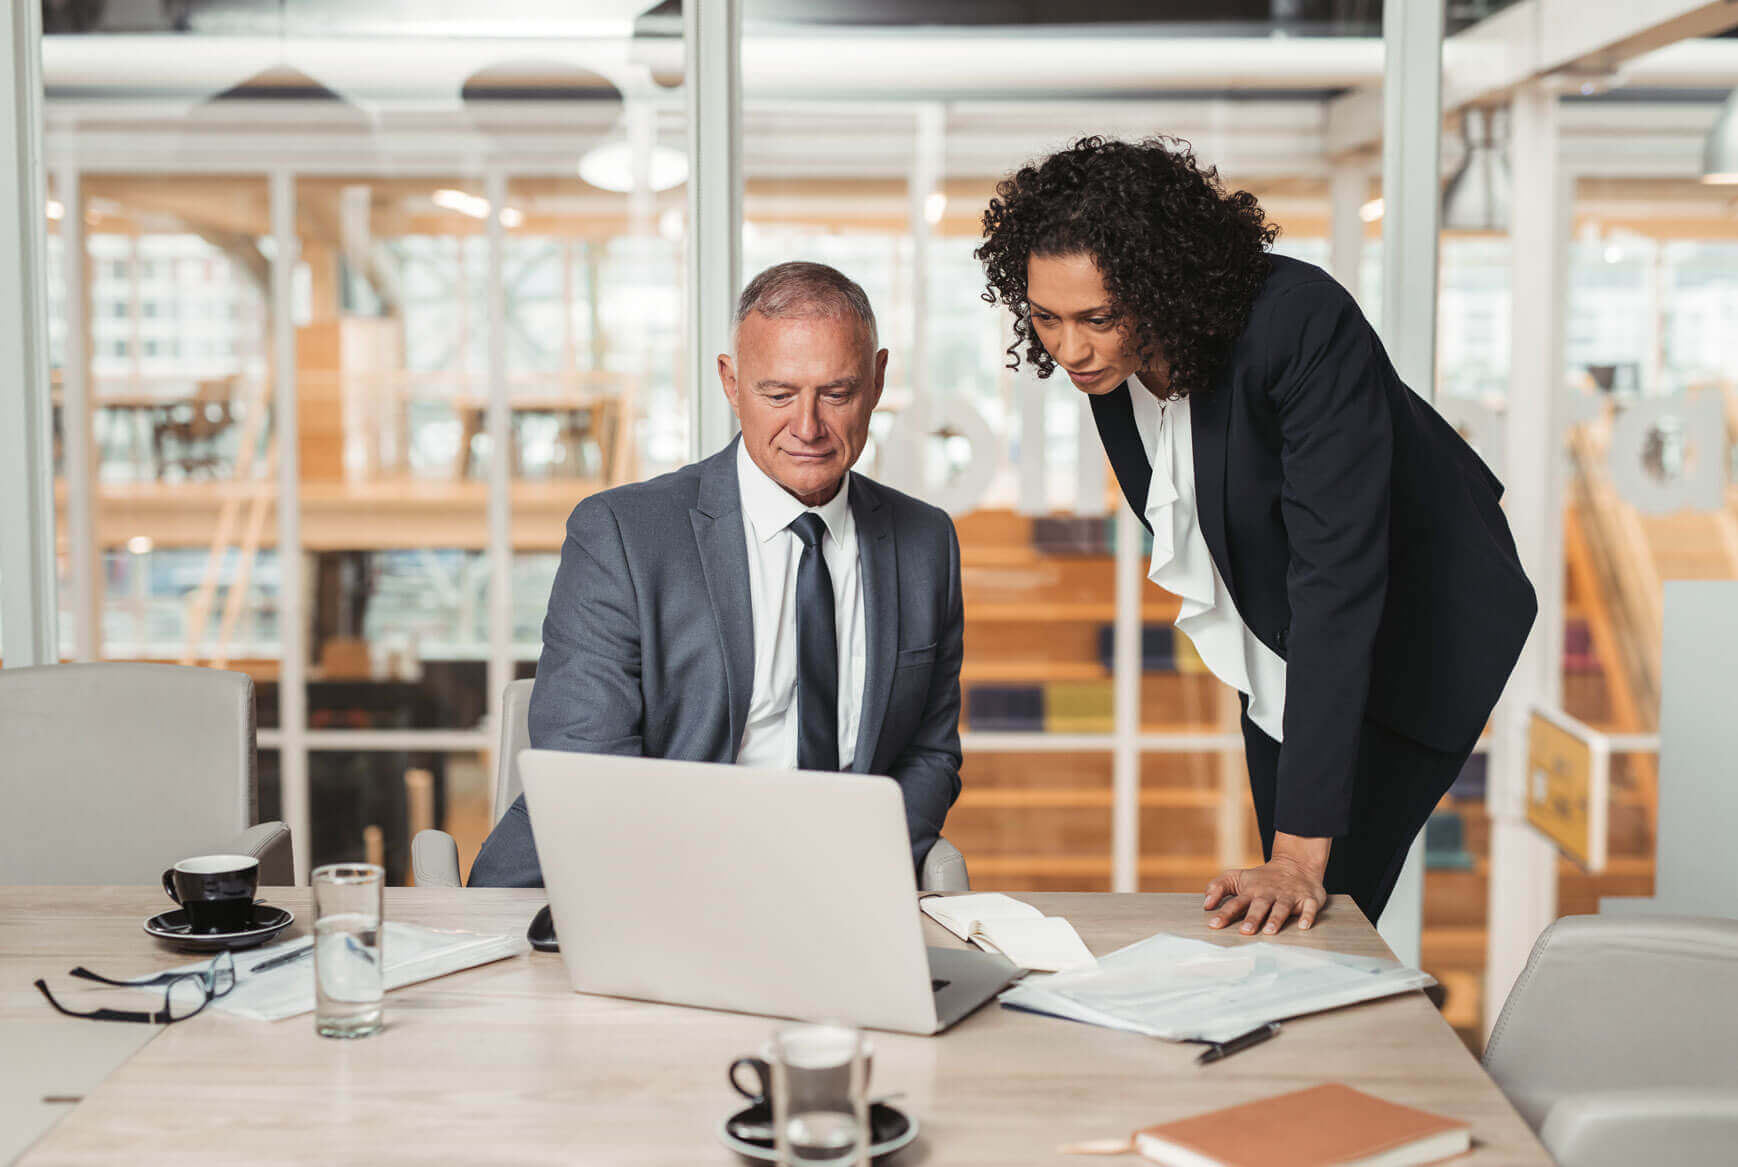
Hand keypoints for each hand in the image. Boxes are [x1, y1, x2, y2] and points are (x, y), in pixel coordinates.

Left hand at [1203, 833, 1329, 934]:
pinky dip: (1307, 916)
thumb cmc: (1262, 878)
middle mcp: (1269, 894)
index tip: (1214, 925)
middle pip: (1259, 906)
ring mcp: (1289, 896)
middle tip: (1245, 931)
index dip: (1224, 914)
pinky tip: (1303, 926)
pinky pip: (1309, 908)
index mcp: (1251, 891)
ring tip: (1270, 931)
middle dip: (1252, 918)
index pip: (1235, 903)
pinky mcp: (1307, 898)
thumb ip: (1218, 887)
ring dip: (1276, 918)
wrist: (1295, 864)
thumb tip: (1206, 905)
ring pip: (1282, 907)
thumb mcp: (1237, 877)